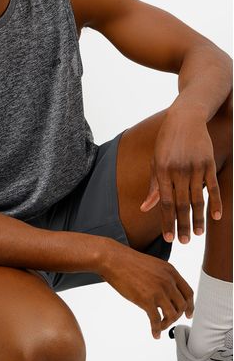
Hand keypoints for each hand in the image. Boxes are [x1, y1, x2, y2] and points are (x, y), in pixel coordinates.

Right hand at [100, 240, 193, 338]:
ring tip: (160, 325)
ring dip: (167, 323)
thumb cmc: (128, 261)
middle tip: (170, 320)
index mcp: (170, 271)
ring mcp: (158, 291)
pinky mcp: (146, 300)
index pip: (187, 292)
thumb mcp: (153, 264)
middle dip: (177, 315)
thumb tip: (166, 292)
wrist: (113, 259)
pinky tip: (154, 333)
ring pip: (172, 315)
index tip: (188, 314)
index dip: (190, 306)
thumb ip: (163, 276)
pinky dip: (157, 329)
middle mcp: (167, 281)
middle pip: (182, 305)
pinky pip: (156, 320)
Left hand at [139, 111, 222, 243]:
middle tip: (183, 242)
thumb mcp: (155, 160)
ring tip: (197, 235)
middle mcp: (178, 170)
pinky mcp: (208, 163)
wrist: (185, 118)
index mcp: (161, 170)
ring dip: (198, 218)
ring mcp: (195, 167)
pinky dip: (216, 202)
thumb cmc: (166, 141)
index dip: (166, 220)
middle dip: (182, 224)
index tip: (168, 237)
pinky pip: (213, 187)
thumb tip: (145, 208)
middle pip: (181, 203)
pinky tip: (216, 217)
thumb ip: (153, 186)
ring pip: (197, 198)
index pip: (163, 201)